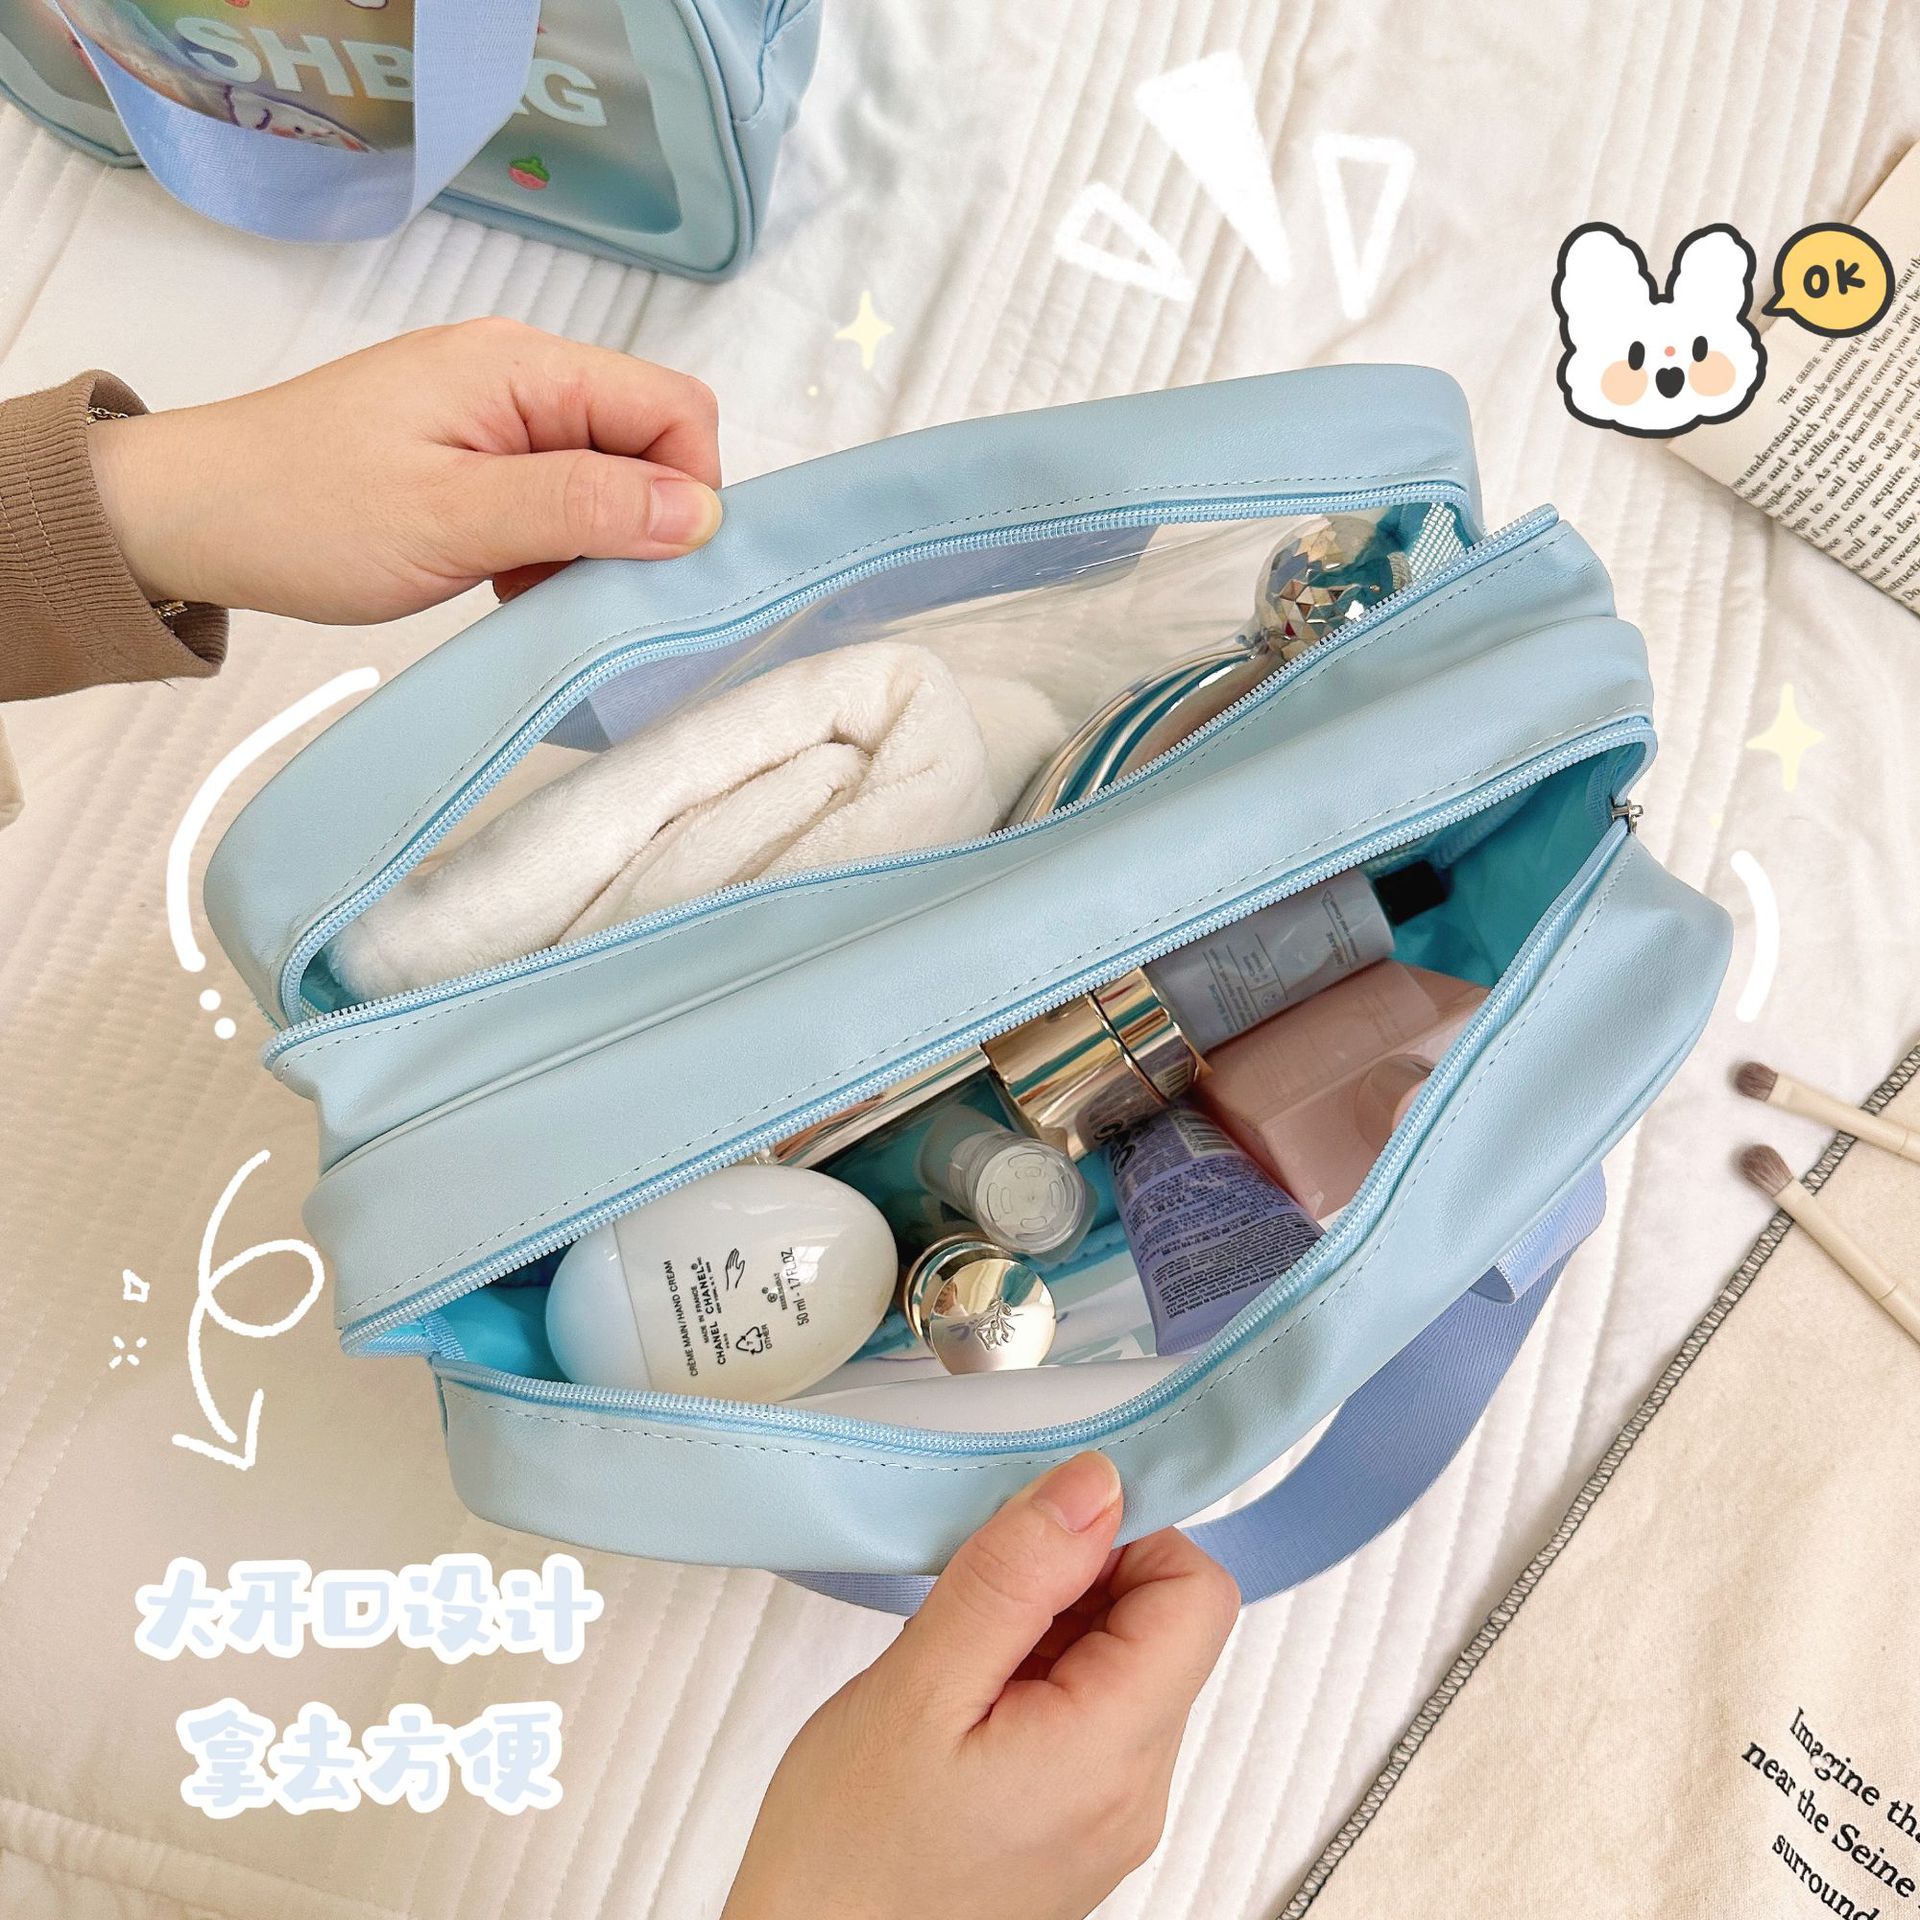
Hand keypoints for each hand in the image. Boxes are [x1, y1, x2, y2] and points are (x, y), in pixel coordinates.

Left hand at [86, 319, 722, 622]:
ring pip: (608, 482)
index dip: (691, 491)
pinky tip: (512, 589)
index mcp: (523, 367)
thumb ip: (583, 509)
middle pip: (648, 443)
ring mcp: (496, 419)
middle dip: (647, 525)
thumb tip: (702, 512)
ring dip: (597, 549)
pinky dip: (555, 554)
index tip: (656, 572)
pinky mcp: (474, 462)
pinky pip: (558, 504)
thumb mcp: (454, 519)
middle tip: (594, 595)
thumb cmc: (304, 513)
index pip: (674, 408)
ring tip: (537, 595)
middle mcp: (521, 378)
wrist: (186, 518)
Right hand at [722, 1454, 1237, 1919]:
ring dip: (1052, 1624)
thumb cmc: (846, 1863)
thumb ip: (1014, 1576)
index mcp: (1111, 1754)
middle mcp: (1135, 1790)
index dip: (1127, 1535)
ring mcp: (1111, 1814)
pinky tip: (963, 1696)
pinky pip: (1092, 1712)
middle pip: (1164, 1624)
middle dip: (1078, 1577)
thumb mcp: (917, 1687)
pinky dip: (1037, 1673)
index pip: (1197, 1593)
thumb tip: (1093, 1486)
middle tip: (978, 1595)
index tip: (1040, 1528)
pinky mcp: (1079, 1824)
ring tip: (958, 1657)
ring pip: (1126, 1662)